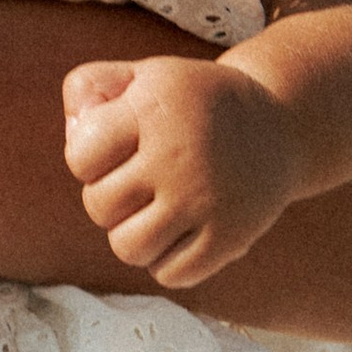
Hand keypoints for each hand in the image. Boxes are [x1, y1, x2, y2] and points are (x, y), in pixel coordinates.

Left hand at [62, 54, 305, 288]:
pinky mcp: (231, 237)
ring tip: (155, 210)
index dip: (88, 158)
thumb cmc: (190, 104)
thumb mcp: (142, 76)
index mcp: (154, 107)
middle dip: (110, 198)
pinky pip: (170, 275)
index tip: (117, 148)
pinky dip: (166, 261)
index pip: (80, 157)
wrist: (278, 126)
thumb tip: (73, 132)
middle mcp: (181, 154)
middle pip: (99, 207)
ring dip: (133, 234)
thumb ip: (89, 88)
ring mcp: (208, 200)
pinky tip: (181, 231)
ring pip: (129, 248)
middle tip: (141, 181)